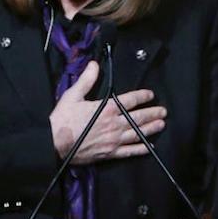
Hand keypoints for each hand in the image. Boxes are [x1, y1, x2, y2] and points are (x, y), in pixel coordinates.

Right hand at [48, 61, 166, 164]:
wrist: (53, 143)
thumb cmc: (62, 119)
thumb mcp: (73, 95)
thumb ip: (87, 80)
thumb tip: (95, 65)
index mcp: (107, 108)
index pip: (130, 100)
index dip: (142, 96)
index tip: (150, 94)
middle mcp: (114, 124)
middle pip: (138, 118)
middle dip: (153, 113)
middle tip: (163, 111)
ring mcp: (113, 140)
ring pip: (138, 134)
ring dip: (151, 128)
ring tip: (161, 124)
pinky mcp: (110, 153)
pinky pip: (129, 151)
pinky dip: (140, 149)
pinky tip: (149, 147)